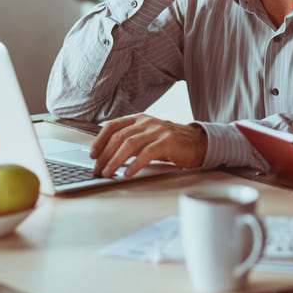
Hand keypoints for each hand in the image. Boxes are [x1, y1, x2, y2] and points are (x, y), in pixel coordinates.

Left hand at [90, 114, 207, 177]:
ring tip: (108, 173)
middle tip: (97, 169)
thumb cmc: (173, 143)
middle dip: (104, 155)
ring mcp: (158, 131)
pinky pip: (146, 153)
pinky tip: (128, 173)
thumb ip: (133, 141)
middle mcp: (147, 122)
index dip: (99, 140)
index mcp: (140, 119)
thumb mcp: (150, 137)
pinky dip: (134, 164)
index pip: (113, 126)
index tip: (92, 154)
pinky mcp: (168, 142)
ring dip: (115, 160)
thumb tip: (109, 156)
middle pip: (118, 137)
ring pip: (129, 144)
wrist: (200, 143)